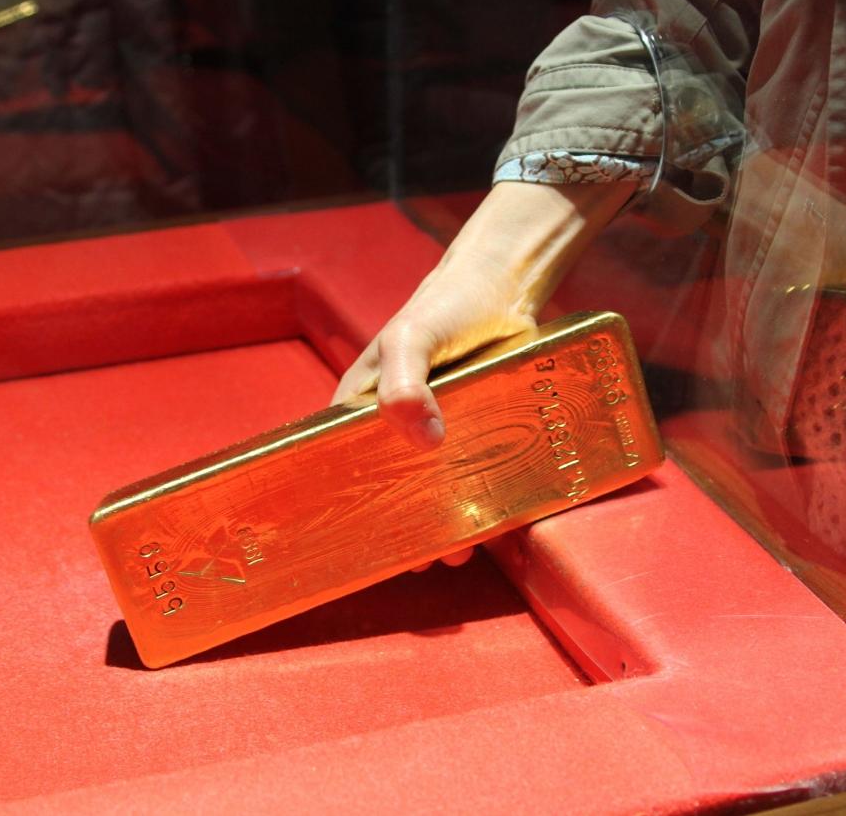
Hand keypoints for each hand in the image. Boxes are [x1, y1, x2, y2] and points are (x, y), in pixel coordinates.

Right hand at [332, 180, 631, 572]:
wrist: (505, 286)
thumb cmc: (445, 305)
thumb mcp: (413, 337)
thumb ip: (406, 383)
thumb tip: (424, 439)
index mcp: (360, 408)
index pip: (340, 466)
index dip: (344, 505)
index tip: (352, 544)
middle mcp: (395, 427)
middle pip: (388, 487)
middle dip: (399, 527)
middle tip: (417, 559)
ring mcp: (439, 433)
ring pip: (434, 490)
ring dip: (442, 524)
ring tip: (455, 552)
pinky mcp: (479, 434)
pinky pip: (474, 478)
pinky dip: (479, 505)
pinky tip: (488, 530)